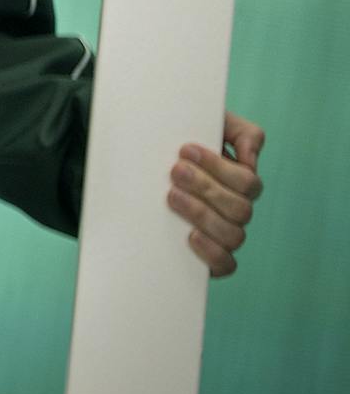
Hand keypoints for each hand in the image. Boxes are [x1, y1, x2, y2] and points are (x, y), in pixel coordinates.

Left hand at [167, 111, 264, 277]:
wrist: (143, 166)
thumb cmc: (179, 148)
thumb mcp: (208, 128)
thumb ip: (240, 132)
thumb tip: (250, 157)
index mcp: (240, 182)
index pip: (247, 181)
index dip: (219, 167)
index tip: (185, 150)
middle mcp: (236, 210)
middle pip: (240, 208)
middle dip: (206, 187)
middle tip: (175, 171)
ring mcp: (224, 234)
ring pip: (234, 235)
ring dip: (202, 214)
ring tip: (171, 197)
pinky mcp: (209, 256)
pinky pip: (226, 265)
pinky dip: (213, 253)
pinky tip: (190, 236)